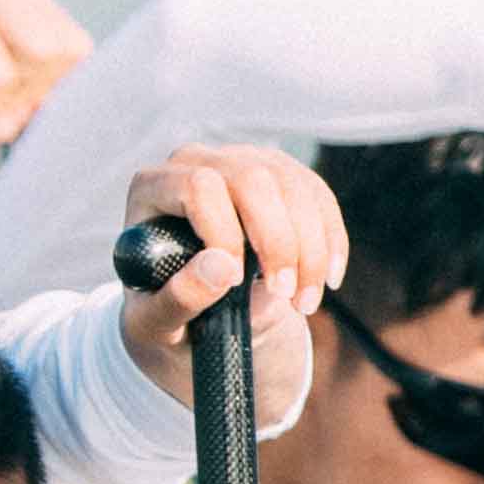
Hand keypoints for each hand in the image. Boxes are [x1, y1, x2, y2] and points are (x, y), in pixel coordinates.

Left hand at [114, 141, 338, 424]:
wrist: (192, 309)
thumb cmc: (161, 312)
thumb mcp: (153, 322)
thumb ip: (175, 300)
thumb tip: (221, 268)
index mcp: (153, 188)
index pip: (199, 187)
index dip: (224, 233)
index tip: (234, 282)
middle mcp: (198, 161)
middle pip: (253, 178)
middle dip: (278, 241)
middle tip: (286, 295)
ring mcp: (243, 162)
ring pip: (293, 185)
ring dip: (310, 248)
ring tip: (305, 302)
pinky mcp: (281, 175)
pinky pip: (317, 196)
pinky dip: (329, 241)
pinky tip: (328, 279)